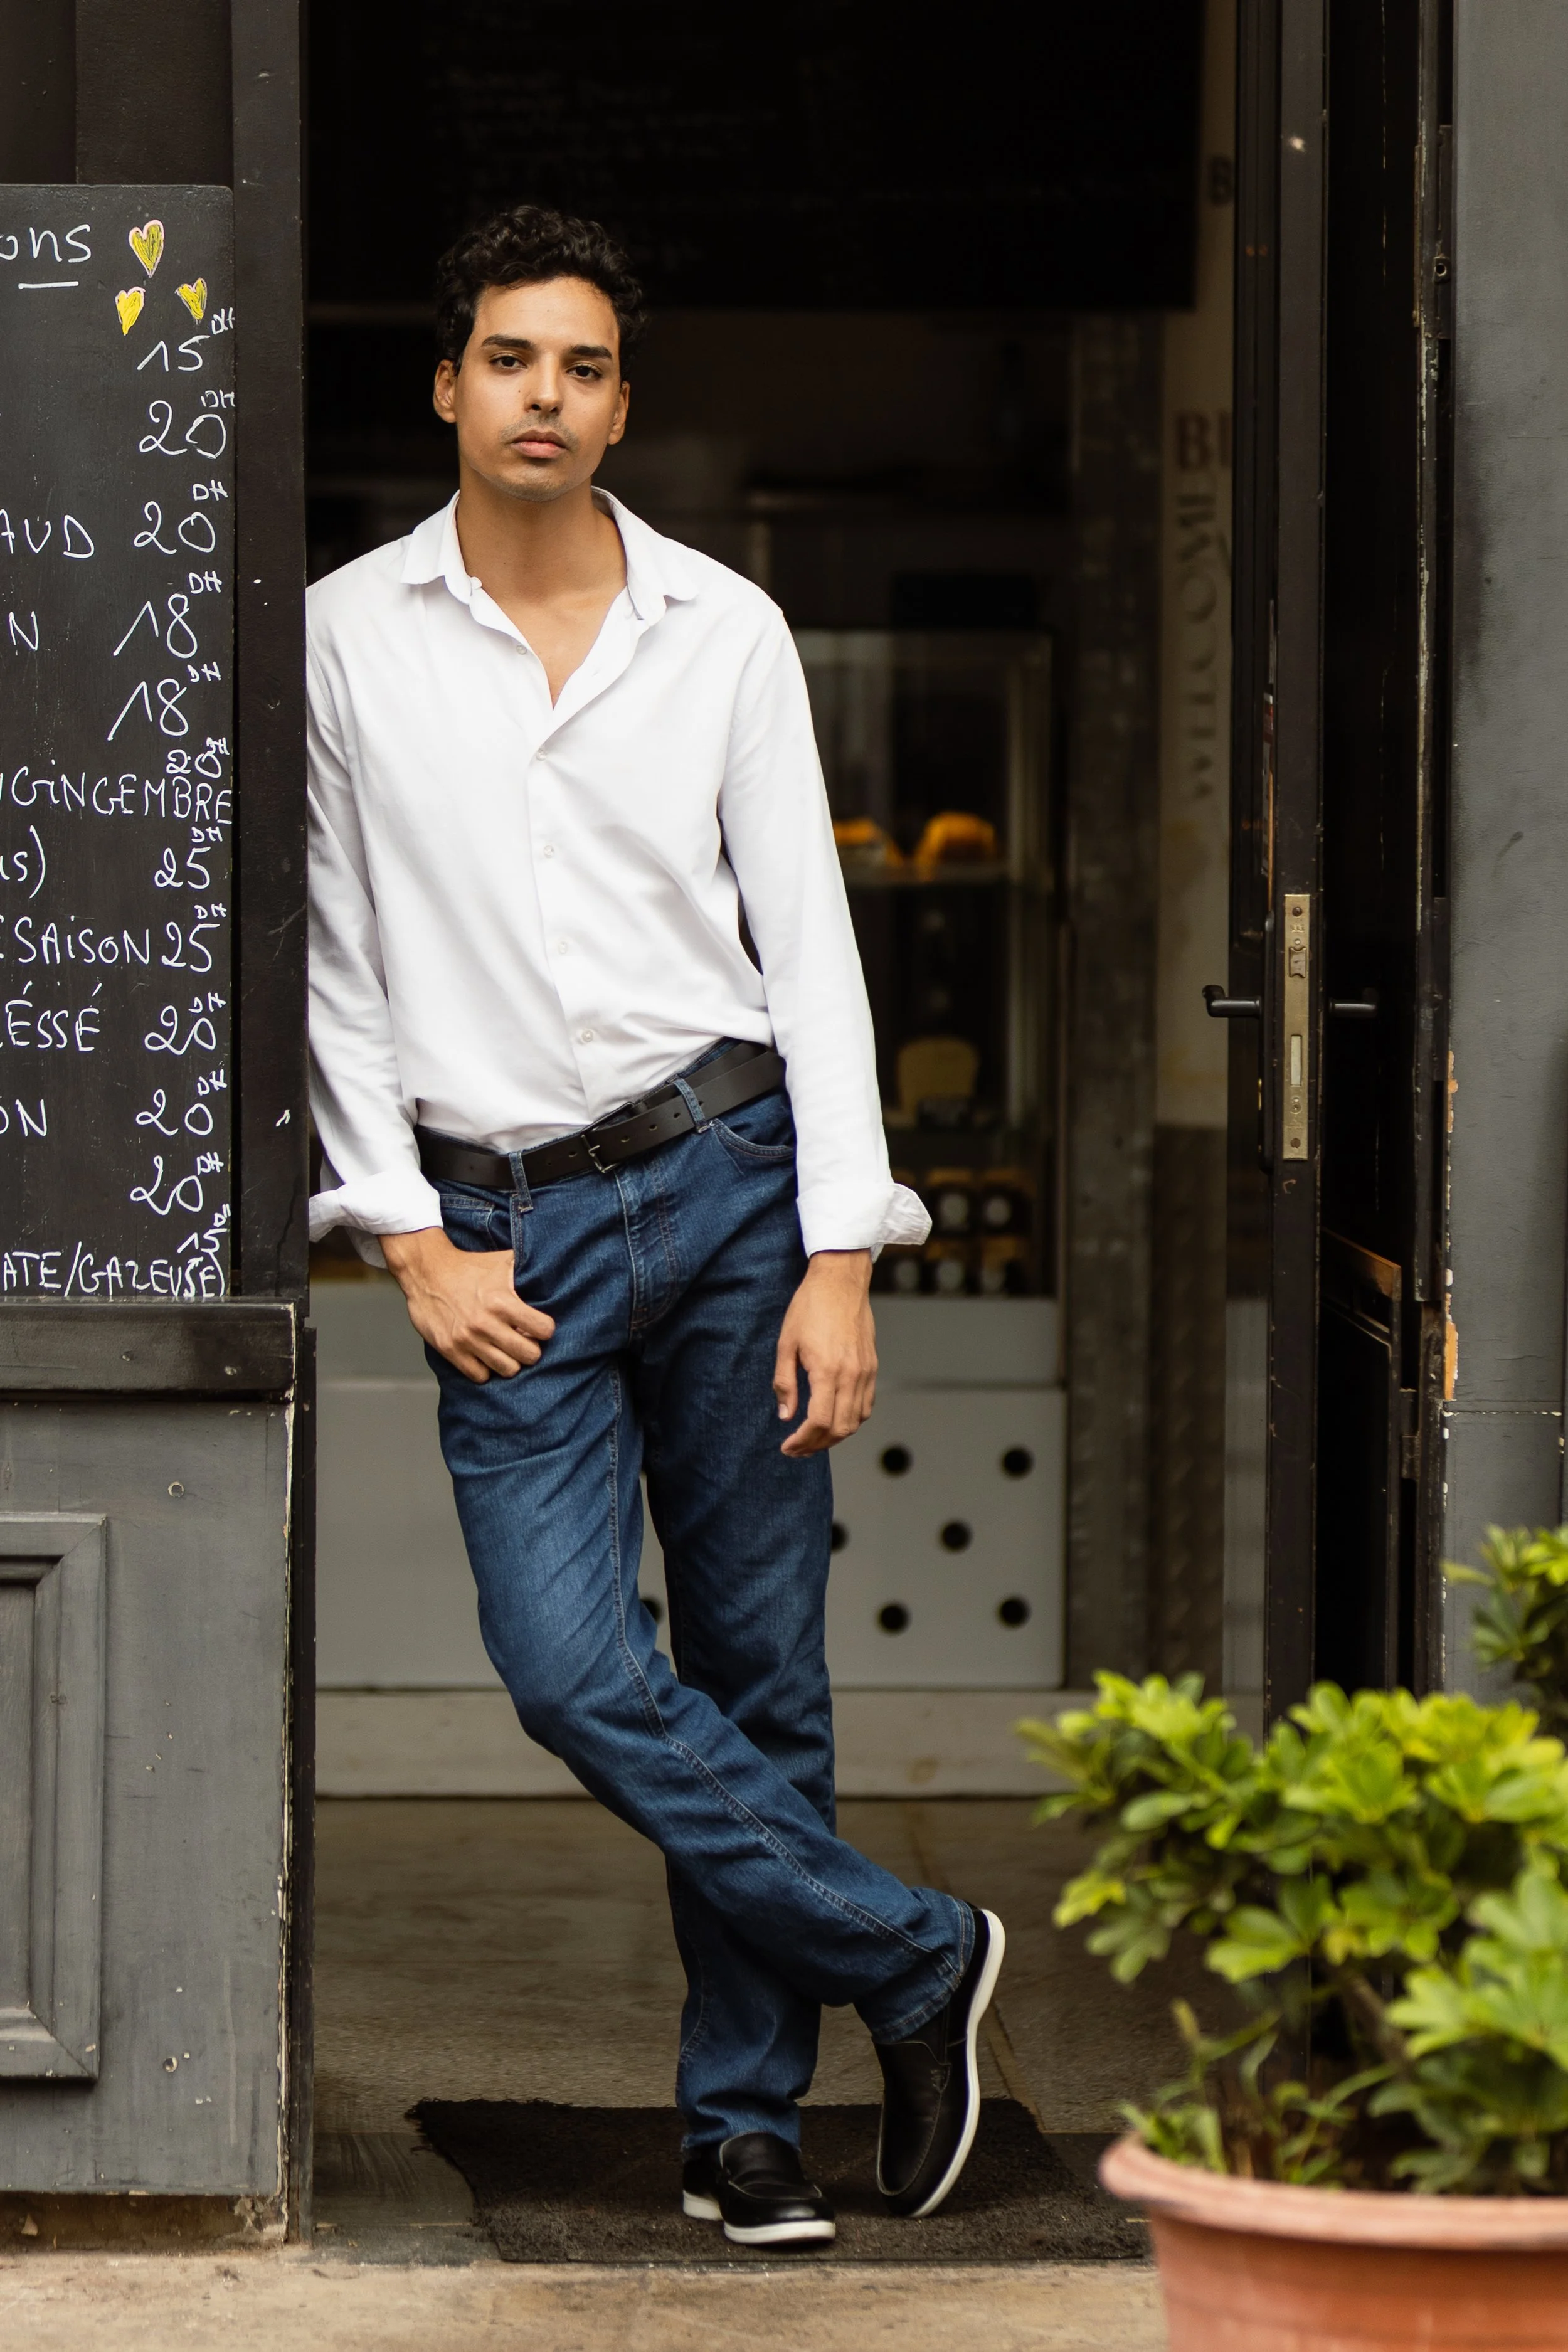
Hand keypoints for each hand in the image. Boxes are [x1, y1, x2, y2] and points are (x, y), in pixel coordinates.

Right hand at [381, 1225, 554, 1382]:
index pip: (543, 1330)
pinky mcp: (450, 1350)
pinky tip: (486, 1354)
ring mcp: (466, 1340)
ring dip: (510, 1361)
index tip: (540, 1326)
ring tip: (506, 1349)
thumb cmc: (469, 1266)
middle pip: (529, 1355)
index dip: (545, 1329)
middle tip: (524, 1340)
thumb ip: (529, 1270)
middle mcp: (485, 1323)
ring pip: (507, 1370)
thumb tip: (557, 1274)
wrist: (426, 1271)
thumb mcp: (502, 1261)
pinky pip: (479, 1376)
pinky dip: (486, 1369)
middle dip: (531, 1349)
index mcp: (502, 1301)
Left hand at [774, 1250, 876, 1456]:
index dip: (803, 1441)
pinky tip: (835, 1419)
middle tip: (798, 1449)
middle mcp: (851, 1375)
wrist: (840, 1281)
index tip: (788, 1446)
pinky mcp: (872, 1366)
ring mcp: (865, 1372)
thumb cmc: (810, 1306)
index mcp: (827, 1370)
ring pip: (857, 1421)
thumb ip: (785, 1383)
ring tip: (814, 1439)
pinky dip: (852, 1419)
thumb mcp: (786, 1344)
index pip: (819, 1422)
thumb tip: (786, 1414)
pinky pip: (867, 1405)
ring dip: (835, 1436)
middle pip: (840, 1428)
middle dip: (817, 1445)